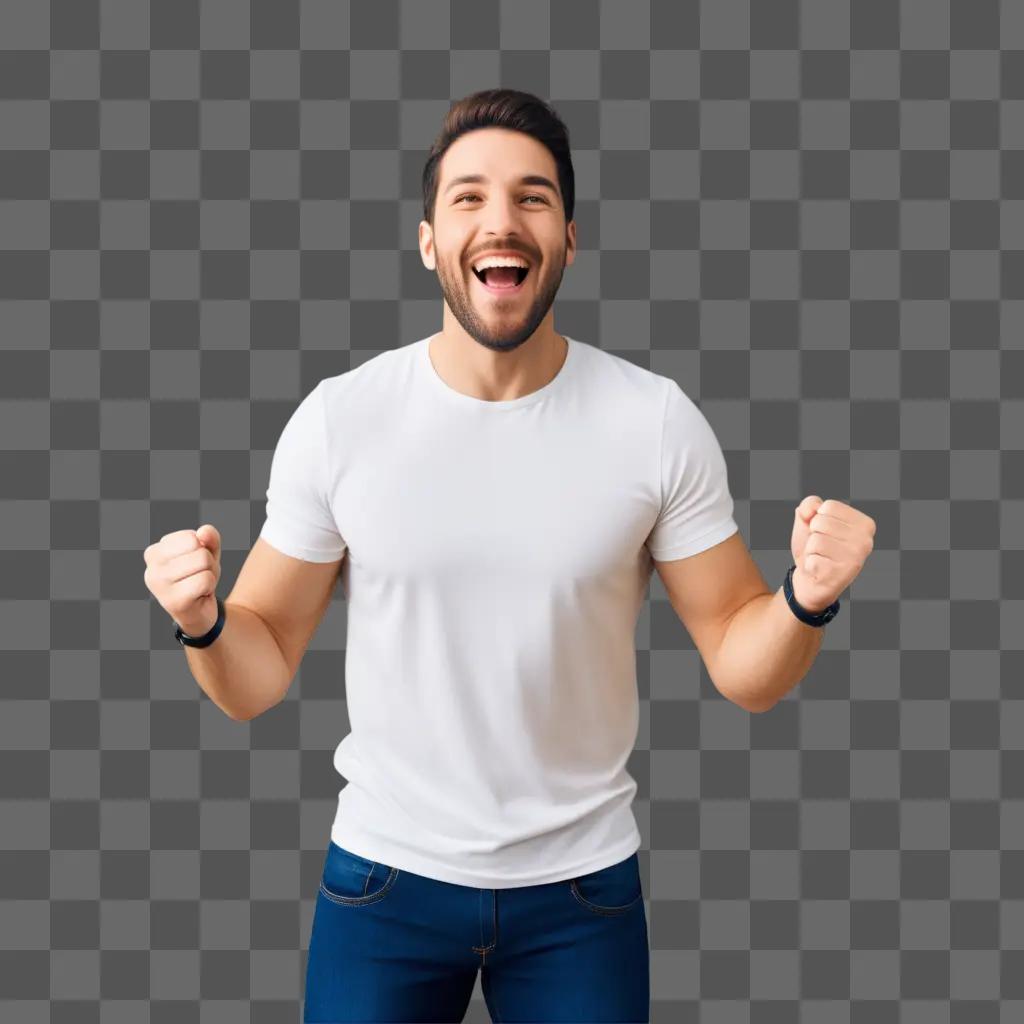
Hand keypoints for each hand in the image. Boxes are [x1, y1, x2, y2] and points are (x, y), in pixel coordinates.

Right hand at [143, 524, 222, 635]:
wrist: (199, 612)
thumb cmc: (198, 577)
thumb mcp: (207, 553)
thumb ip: (209, 537)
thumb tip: (204, 532)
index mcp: (154, 553)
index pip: (191, 537)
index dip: (201, 549)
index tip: (193, 564)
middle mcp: (151, 569)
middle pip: (198, 549)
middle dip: (207, 562)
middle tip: (198, 576)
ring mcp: (160, 586)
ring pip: (203, 562)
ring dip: (210, 574)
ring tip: (198, 584)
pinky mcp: (173, 601)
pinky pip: (205, 580)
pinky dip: (210, 586)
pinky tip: (199, 595)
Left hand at [790, 497, 874, 612]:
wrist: (810, 580)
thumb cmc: (815, 548)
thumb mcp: (809, 521)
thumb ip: (810, 504)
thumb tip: (813, 508)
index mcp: (864, 524)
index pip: (829, 506)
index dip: (818, 518)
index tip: (826, 532)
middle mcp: (866, 540)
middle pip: (821, 521)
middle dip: (814, 534)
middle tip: (822, 547)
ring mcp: (856, 558)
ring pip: (816, 540)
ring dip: (811, 549)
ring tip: (821, 557)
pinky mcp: (842, 573)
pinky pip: (813, 557)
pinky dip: (810, 563)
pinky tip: (820, 569)